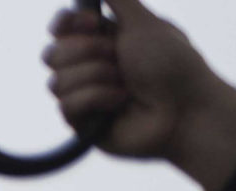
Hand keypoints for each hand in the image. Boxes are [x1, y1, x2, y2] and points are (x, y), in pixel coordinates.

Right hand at [44, 1, 235, 190]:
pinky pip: (66, 106)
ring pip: (56, 82)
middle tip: (118, 58)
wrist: (184, 109)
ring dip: (96, 77)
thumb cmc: (173, 65)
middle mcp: (89, 65)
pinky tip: (120, 102)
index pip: (60, 27)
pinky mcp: (81, 123)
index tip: (93, 22)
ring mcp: (83, 95)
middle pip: (51, 54)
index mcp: (102, 39)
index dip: (65, 23)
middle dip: (87, 52)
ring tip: (125, 84)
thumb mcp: (144, 21)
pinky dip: (97, 99)